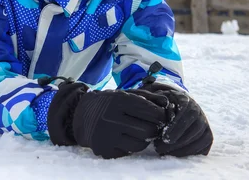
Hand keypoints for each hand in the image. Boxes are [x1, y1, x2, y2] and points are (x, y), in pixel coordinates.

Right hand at [47, 82, 168, 158]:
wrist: (80, 115)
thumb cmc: (108, 103)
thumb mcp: (125, 94)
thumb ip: (148, 97)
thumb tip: (168, 103)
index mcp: (118, 100)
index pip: (151, 112)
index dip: (161, 115)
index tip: (161, 116)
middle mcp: (111, 118)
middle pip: (148, 130)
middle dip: (155, 129)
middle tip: (154, 126)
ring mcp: (107, 136)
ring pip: (140, 145)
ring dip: (144, 140)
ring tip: (139, 132)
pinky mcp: (104, 150)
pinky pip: (128, 152)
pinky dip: (131, 146)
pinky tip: (126, 138)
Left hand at [140, 83, 213, 156]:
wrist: (173, 104)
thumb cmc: (160, 103)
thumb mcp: (154, 97)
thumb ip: (151, 101)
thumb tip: (148, 107)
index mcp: (185, 99)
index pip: (187, 112)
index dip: (177, 126)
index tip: (164, 138)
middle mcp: (198, 110)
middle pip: (195, 127)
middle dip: (178, 141)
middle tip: (159, 148)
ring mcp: (204, 122)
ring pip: (200, 138)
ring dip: (183, 148)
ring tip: (165, 152)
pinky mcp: (206, 134)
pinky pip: (204, 145)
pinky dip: (191, 152)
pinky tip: (176, 155)